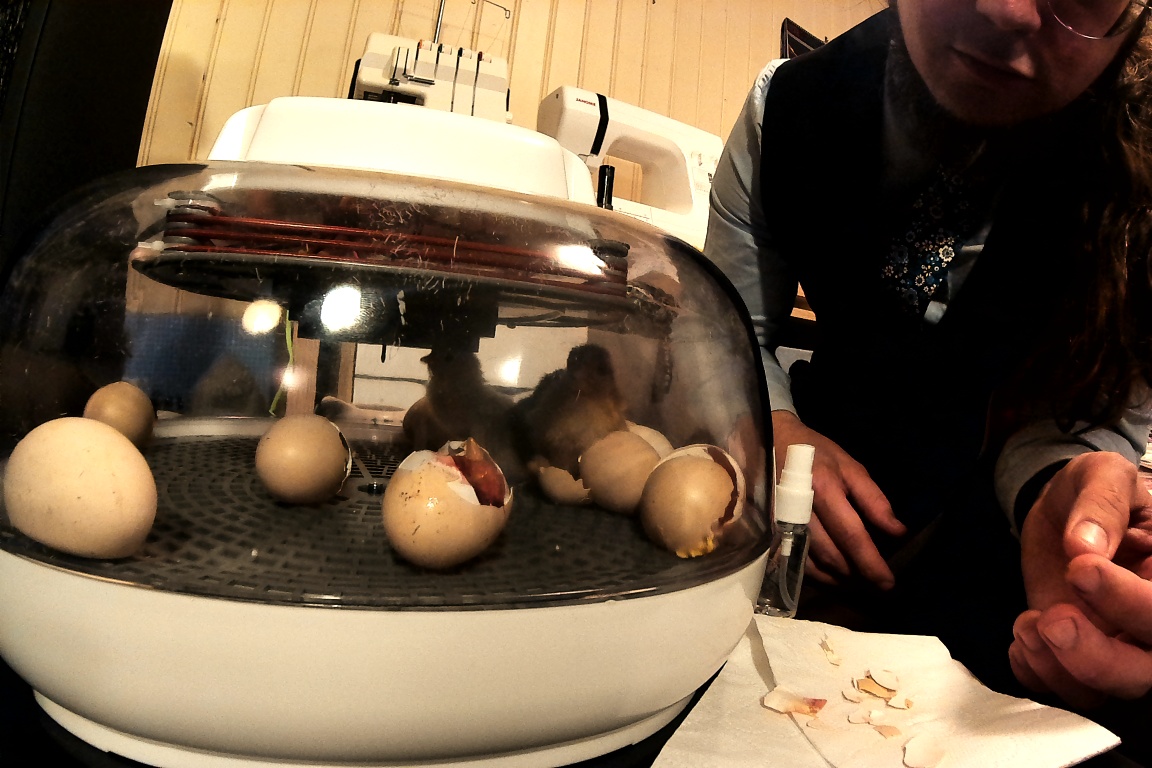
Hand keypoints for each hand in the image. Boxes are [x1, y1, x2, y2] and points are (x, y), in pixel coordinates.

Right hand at [772, 410, 904, 588]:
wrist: (772, 439)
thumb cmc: (816, 453)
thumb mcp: (850, 467)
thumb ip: (874, 500)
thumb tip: (898, 532)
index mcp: (824, 489)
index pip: (852, 536)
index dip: (871, 562)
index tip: (888, 582)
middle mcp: (799, 509)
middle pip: (831, 555)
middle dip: (856, 575)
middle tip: (874, 584)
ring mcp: (778, 521)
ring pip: (811, 564)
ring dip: (836, 579)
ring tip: (855, 582)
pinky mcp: (767, 529)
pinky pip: (792, 561)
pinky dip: (814, 574)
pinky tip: (829, 574)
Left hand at [1010, 452, 1151, 706]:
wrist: (1062, 507)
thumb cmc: (1093, 489)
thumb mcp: (1101, 475)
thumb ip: (1100, 505)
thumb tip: (1083, 545)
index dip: (1130, 602)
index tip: (1081, 568)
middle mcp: (1150, 620)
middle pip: (1147, 670)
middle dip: (1099, 657)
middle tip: (1053, 619)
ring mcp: (1119, 641)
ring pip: (1110, 689)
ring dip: (1063, 670)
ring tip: (1029, 626)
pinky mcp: (1079, 650)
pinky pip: (1068, 687)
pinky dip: (1040, 675)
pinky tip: (1021, 639)